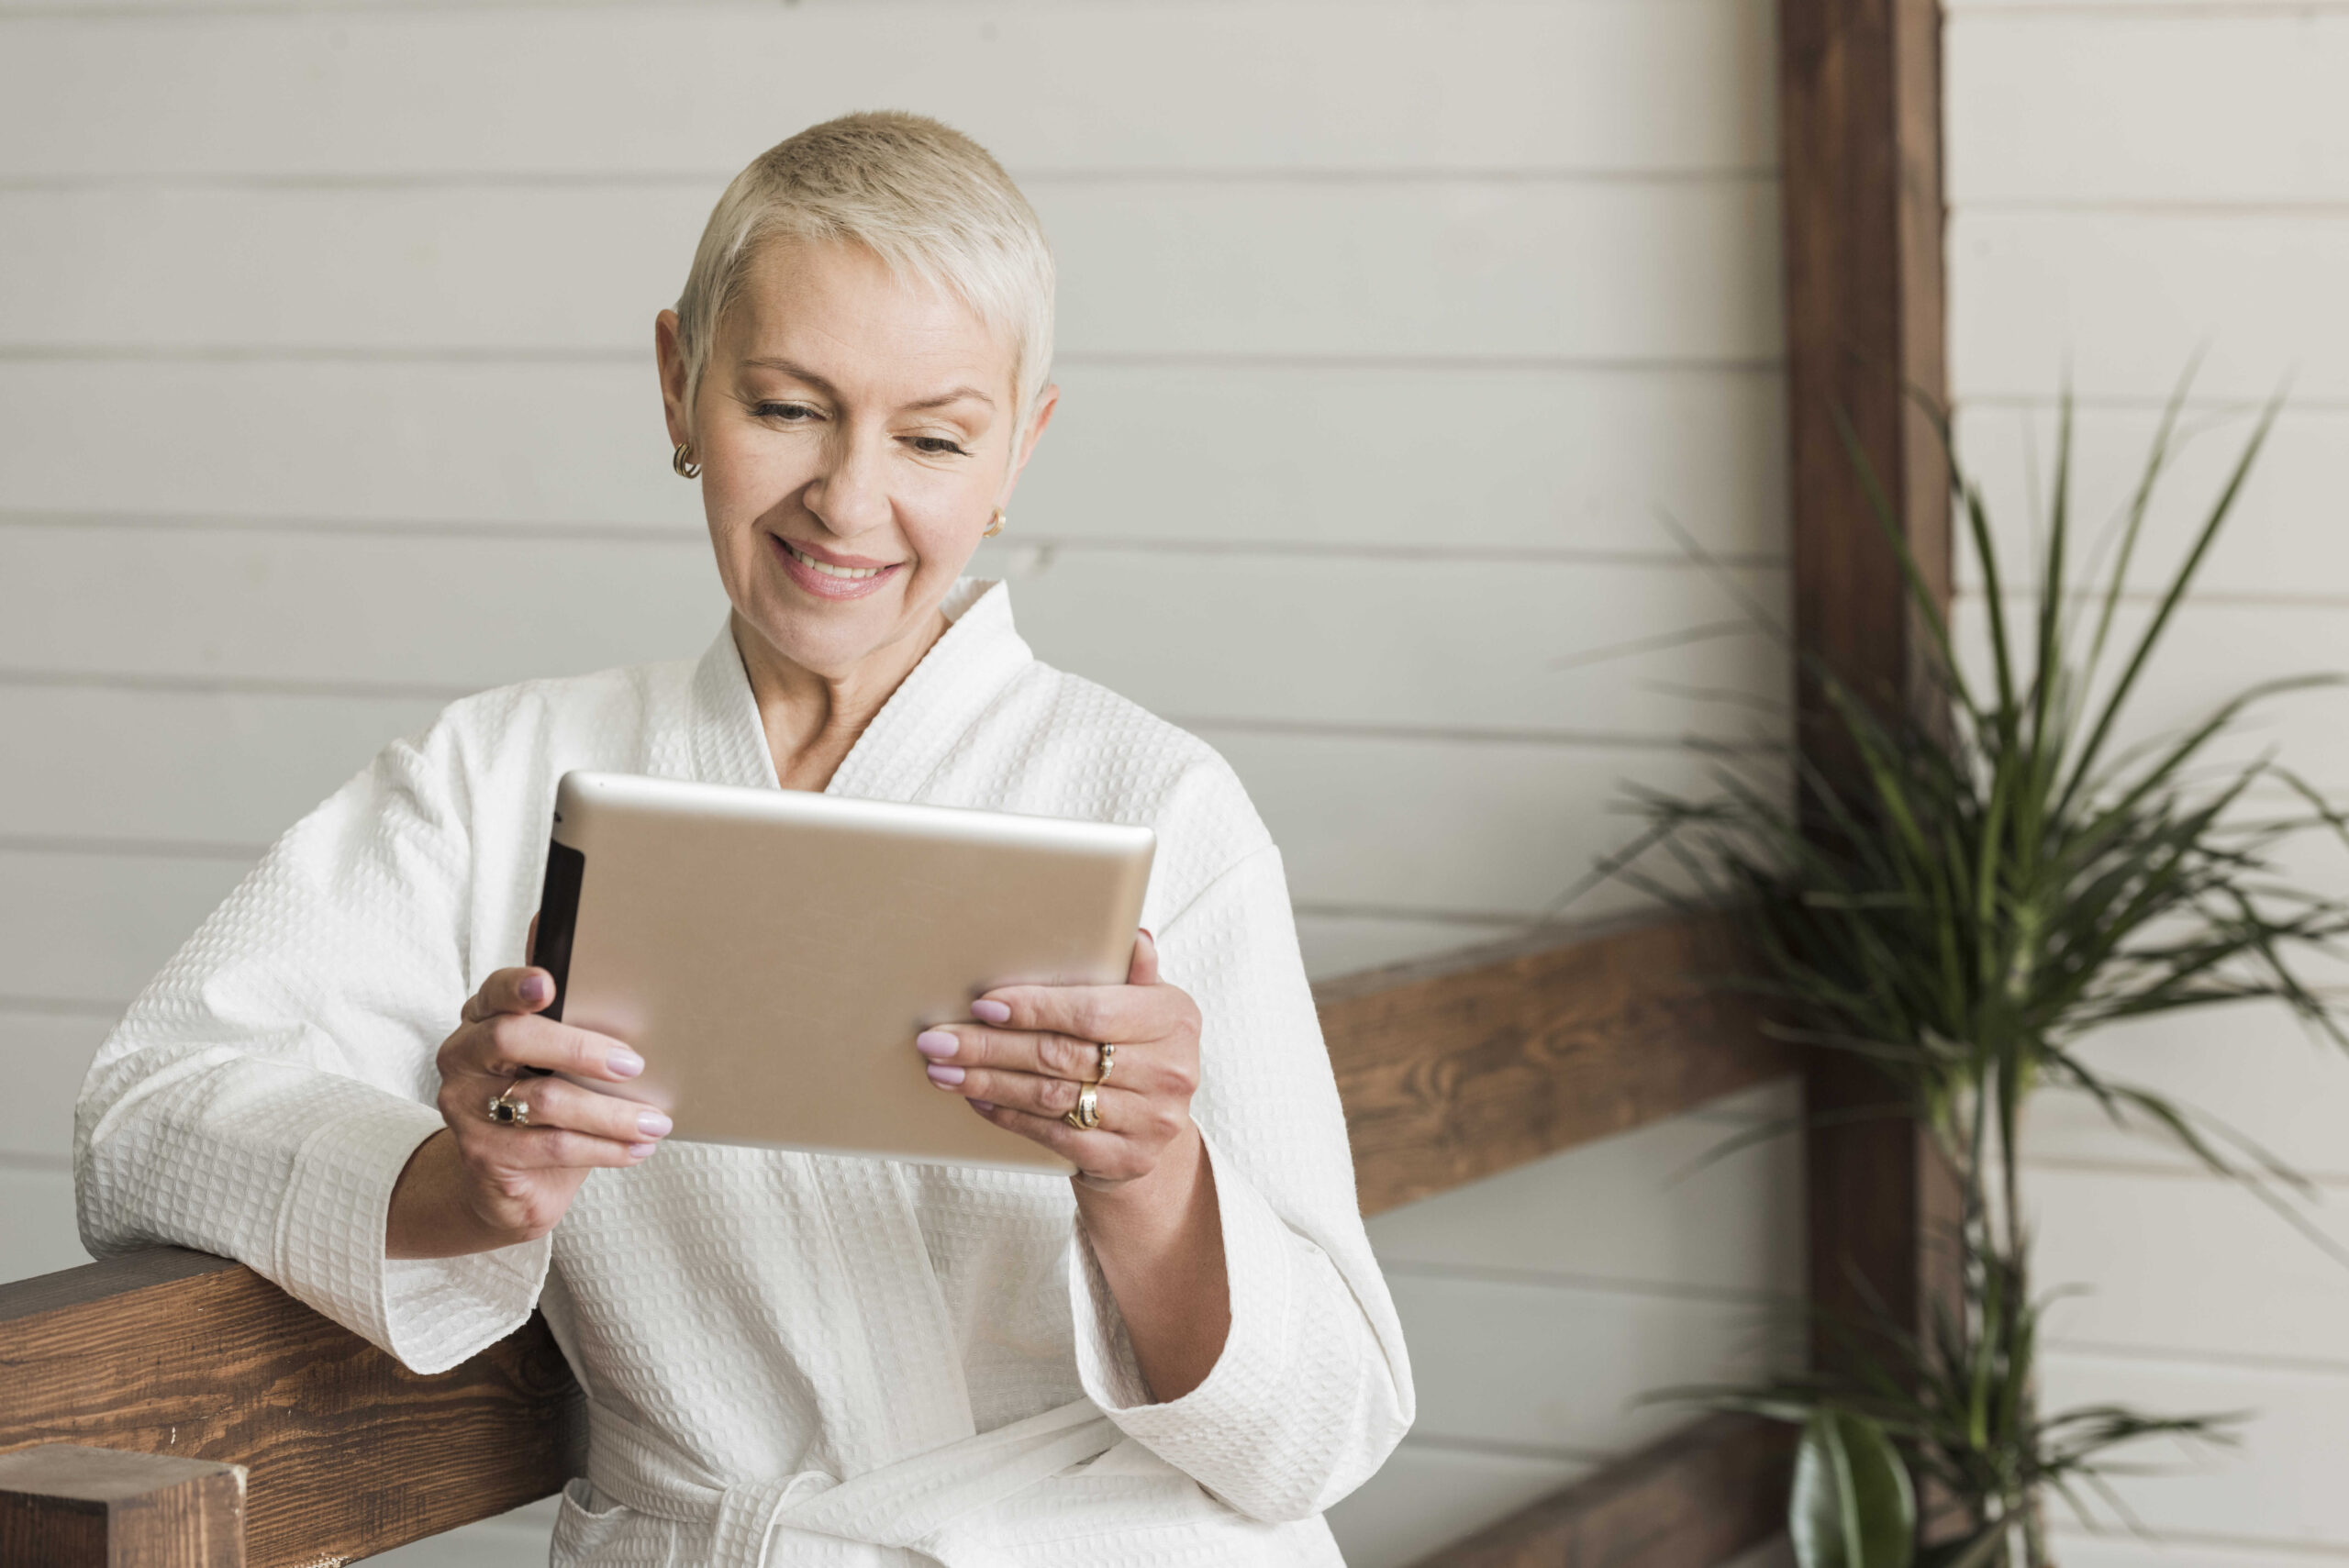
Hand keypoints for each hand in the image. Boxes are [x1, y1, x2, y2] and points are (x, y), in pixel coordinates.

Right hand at [388, 965, 669, 1257]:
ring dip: (610, 1113)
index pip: (493, 993)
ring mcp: (465, 1108)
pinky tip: (637, 1148)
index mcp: (482, 1022)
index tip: (548, 984)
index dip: (516, 986)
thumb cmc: (545, 1111)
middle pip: (511, 1039)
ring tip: (655, 1122)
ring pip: (544, 1100)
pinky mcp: (482, 1153)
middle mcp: (463, 1059)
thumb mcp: (555, 1068)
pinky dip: (604, 1148)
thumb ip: (574, 1032)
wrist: (512, 1186)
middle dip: (578, 1049)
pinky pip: (553, 1146)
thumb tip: (637, 1006)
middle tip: (633, 1065)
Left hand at [913, 930, 1200, 1188]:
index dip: (1034, 1008)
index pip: (1092, 1013)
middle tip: (939, 1041)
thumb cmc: (1139, 1052)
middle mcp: (1170, 1071)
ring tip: (945, 1069)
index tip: (983, 1005)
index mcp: (1173, 1018)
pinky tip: (979, 1099)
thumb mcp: (1145, 1005)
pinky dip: (1010, 1116)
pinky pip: (1055, 1135)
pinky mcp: (1128, 1159)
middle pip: (1061, 1055)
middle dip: (990, 1047)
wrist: (1158, 1130)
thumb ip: (1133, 975)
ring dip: (989, 1082)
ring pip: (1051, 1097)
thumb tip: (1136, 937)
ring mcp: (1151, 1120)